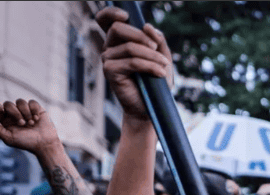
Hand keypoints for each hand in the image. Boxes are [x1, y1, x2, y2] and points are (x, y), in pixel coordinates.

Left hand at [0, 99, 60, 156]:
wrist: (44, 144)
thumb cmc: (26, 143)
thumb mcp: (8, 138)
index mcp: (5, 121)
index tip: (1, 109)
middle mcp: (14, 114)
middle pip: (8, 104)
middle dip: (15, 113)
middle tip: (22, 124)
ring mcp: (25, 110)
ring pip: (20, 101)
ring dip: (25, 112)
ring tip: (31, 123)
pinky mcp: (36, 108)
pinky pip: (32, 102)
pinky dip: (34, 110)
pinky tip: (36, 119)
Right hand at [96, 6, 173, 120]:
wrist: (150, 106)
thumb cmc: (155, 82)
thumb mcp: (161, 56)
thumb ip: (157, 40)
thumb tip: (147, 26)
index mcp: (120, 40)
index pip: (106, 19)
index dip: (111, 12)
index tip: (126, 15)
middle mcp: (110, 47)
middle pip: (118, 28)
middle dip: (141, 36)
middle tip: (156, 48)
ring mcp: (108, 59)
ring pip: (130, 47)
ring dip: (152, 56)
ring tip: (164, 66)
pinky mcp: (110, 72)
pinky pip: (132, 62)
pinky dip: (150, 66)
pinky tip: (160, 73)